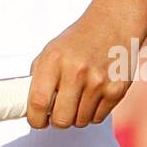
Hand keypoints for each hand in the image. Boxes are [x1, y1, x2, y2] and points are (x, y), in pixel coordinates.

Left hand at [26, 10, 134, 128]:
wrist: (113, 24)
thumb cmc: (79, 39)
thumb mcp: (51, 50)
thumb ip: (39, 77)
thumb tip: (29, 106)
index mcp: (54, 59)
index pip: (38, 102)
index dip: (35, 119)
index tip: (36, 121)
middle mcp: (76, 71)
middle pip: (61, 119)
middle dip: (57, 120)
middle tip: (58, 111)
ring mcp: (98, 82)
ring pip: (80, 122)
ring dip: (76, 115)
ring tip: (78, 96)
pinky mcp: (116, 90)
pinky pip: (97, 118)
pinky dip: (92, 112)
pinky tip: (92, 95)